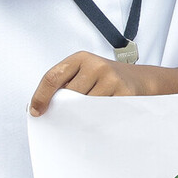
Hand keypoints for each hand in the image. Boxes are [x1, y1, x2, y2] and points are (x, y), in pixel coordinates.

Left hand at [30, 51, 158, 115]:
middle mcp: (96, 65)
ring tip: (89, 113)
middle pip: (68, 95)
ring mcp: (111, 79)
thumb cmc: (107, 79)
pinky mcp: (123, 94)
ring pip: (84, 107)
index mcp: (81, 58)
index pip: (52, 77)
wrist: (141, 80)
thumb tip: (39, 107)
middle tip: (68, 116)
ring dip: (82, 116)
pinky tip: (101, 116)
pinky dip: (97, 119)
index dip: (40, 97)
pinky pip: (101, 114)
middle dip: (65, 108)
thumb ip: (65, 84)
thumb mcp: (85, 72)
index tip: (36, 112)